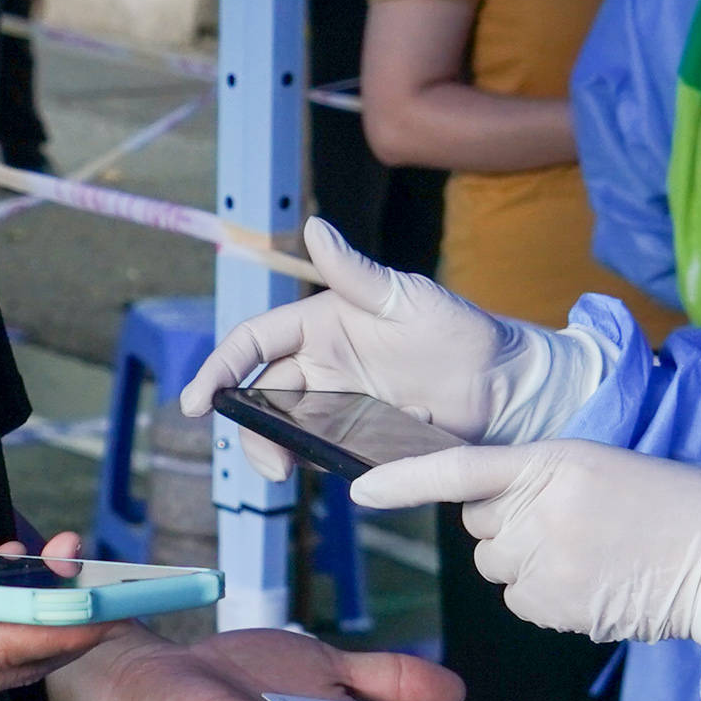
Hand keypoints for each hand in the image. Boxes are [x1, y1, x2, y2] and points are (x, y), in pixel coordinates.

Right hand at [179, 216, 603, 470]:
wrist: (504, 385)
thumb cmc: (457, 329)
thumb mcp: (406, 297)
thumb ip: (356, 272)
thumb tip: (314, 227)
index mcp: (319, 324)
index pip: (253, 343)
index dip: (220, 368)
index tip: (196, 402)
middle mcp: (321, 365)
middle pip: (261, 396)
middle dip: (249, 427)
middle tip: (267, 460)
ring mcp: (338, 404)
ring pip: (284, 430)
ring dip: (275, 451)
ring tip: (287, 473)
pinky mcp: (359, 438)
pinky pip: (322, 453)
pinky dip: (312, 464)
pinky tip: (323, 473)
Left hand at [352, 440, 700, 646]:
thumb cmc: (673, 505)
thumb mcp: (604, 466)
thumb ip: (542, 482)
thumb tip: (497, 518)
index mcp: (552, 461)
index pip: (458, 469)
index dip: (404, 479)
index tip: (360, 490)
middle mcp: (540, 510)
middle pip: (481, 526)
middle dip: (509, 526)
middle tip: (574, 523)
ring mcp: (547, 561)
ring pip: (499, 566)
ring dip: (527, 562)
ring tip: (591, 553)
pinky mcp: (558, 605)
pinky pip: (520, 602)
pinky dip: (546, 596)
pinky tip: (592, 583)